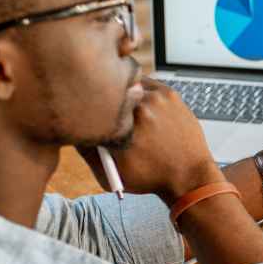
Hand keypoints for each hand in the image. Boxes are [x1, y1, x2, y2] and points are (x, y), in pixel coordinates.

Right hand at [79, 77, 223, 203]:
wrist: (188, 177)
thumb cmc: (150, 178)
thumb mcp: (111, 172)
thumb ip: (87, 150)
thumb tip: (73, 128)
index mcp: (122, 122)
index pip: (92, 105)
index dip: (88, 109)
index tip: (88, 115)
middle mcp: (140, 104)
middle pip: (110, 91)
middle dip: (106, 101)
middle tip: (108, 115)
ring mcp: (157, 96)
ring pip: (128, 86)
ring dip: (124, 96)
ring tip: (130, 117)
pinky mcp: (170, 94)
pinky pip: (146, 86)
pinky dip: (142, 95)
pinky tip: (145, 113)